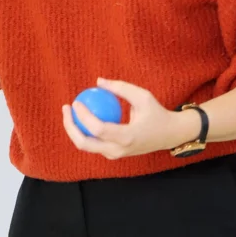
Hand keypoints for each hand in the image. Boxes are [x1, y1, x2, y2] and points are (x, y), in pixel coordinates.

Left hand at [61, 78, 195, 159]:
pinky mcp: (113, 154)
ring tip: (69, 110)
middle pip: (85, 143)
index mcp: (127, 137)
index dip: (83, 116)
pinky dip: (84, 131)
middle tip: (66, 107)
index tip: (76, 101)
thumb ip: (120, 88)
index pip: (98, 129)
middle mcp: (118, 150)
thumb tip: (98, 81)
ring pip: (86, 146)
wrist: (169, 135)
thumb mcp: (142, 96)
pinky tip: (81, 116)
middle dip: (70, 127)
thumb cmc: (156, 113)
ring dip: (74, 129)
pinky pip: (93, 144)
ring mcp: (115, 155)